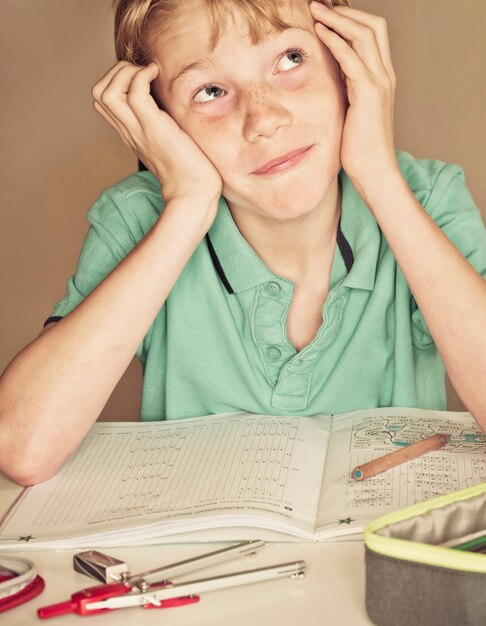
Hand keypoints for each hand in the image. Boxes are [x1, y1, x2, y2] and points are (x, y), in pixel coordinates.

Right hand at [91, 61, 222, 203]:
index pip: (102, 101)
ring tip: (149, 75)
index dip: (116, 80)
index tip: (143, 79)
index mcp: (130, 133)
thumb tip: (170, 101)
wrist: (194, 192)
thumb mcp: (170, 139)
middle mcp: (128, 130)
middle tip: (144, 74)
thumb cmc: (190, 168)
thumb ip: (162, 122)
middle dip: (117, 71)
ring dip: (126, 72)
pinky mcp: (154, 129)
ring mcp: (138, 130)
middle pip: (98, 93)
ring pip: (107, 91)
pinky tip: (159, 77)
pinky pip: (135, 94)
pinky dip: (143, 76)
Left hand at [309, 2, 399, 191]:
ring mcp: (380, 83)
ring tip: (316, 9)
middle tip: (321, 4)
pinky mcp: (369, 94)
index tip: (327, 12)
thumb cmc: (359, 150)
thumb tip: (329, 82)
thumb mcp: (351, 114)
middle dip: (346, 11)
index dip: (351, 19)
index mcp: (382, 79)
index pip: (372, 35)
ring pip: (364, 34)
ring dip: (338, 18)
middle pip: (372, 25)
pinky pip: (352, 57)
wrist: (374, 172)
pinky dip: (336, 40)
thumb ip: (346, 93)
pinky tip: (319, 31)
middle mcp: (385, 76)